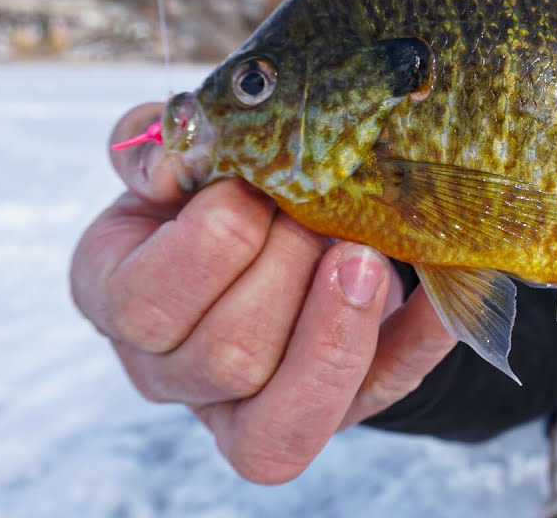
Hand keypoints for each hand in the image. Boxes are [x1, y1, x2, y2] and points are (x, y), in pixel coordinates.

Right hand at [69, 103, 457, 483]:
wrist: (288, 225)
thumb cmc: (224, 190)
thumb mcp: (186, 157)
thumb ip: (164, 144)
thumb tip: (173, 162)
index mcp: (117, 298)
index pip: (145, 304)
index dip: (210, 244)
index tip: (253, 189)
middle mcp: (172, 372)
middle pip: (227, 355)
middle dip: (288, 270)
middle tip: (319, 214)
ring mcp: (251, 409)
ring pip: (288, 412)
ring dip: (342, 319)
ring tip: (366, 253)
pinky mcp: (335, 411)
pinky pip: (383, 389)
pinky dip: (418, 336)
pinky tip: (440, 284)